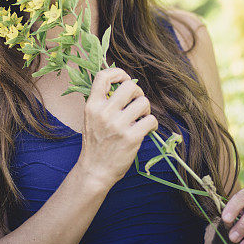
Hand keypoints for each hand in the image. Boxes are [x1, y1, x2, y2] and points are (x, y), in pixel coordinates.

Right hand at [76, 68, 158, 188]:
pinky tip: (147, 129)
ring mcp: (118, 125)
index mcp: (92, 106)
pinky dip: (152, 124)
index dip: (117, 73)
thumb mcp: (91, 118)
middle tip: (136, 103)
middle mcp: (104, 113)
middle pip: (130, 86)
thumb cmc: (96, 143)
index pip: (103, 76)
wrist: (95, 171)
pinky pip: (151, 120)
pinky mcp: (131, 137)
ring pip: (144, 102)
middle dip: (138, 92)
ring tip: (141, 118)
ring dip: (146, 109)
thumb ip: (102, 102)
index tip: (124, 79)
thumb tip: (122, 84)